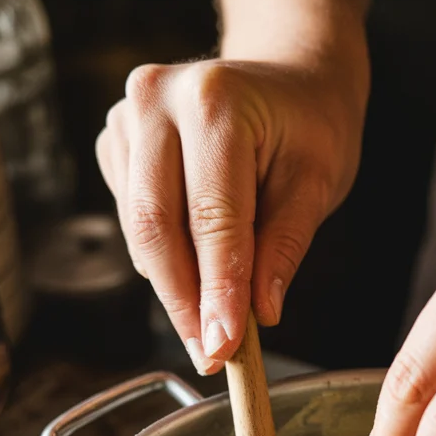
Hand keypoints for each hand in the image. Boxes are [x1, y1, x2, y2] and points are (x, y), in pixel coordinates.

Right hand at [96, 55, 365, 372]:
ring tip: (212, 329)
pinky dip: (164, 261)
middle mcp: (156, 99)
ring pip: (139, 232)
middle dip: (184, 302)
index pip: (210, 216)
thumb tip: (259, 314)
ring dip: (173, 289)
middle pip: (156, 226)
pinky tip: (198, 271)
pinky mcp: (117, 143)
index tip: (225, 347)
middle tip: (211, 357)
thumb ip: (284, 246)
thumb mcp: (317, 183)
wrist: (287, 78)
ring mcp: (128, 118)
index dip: (216, 290)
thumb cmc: (310, 126)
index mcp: (213, 101)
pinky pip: (133, 222)